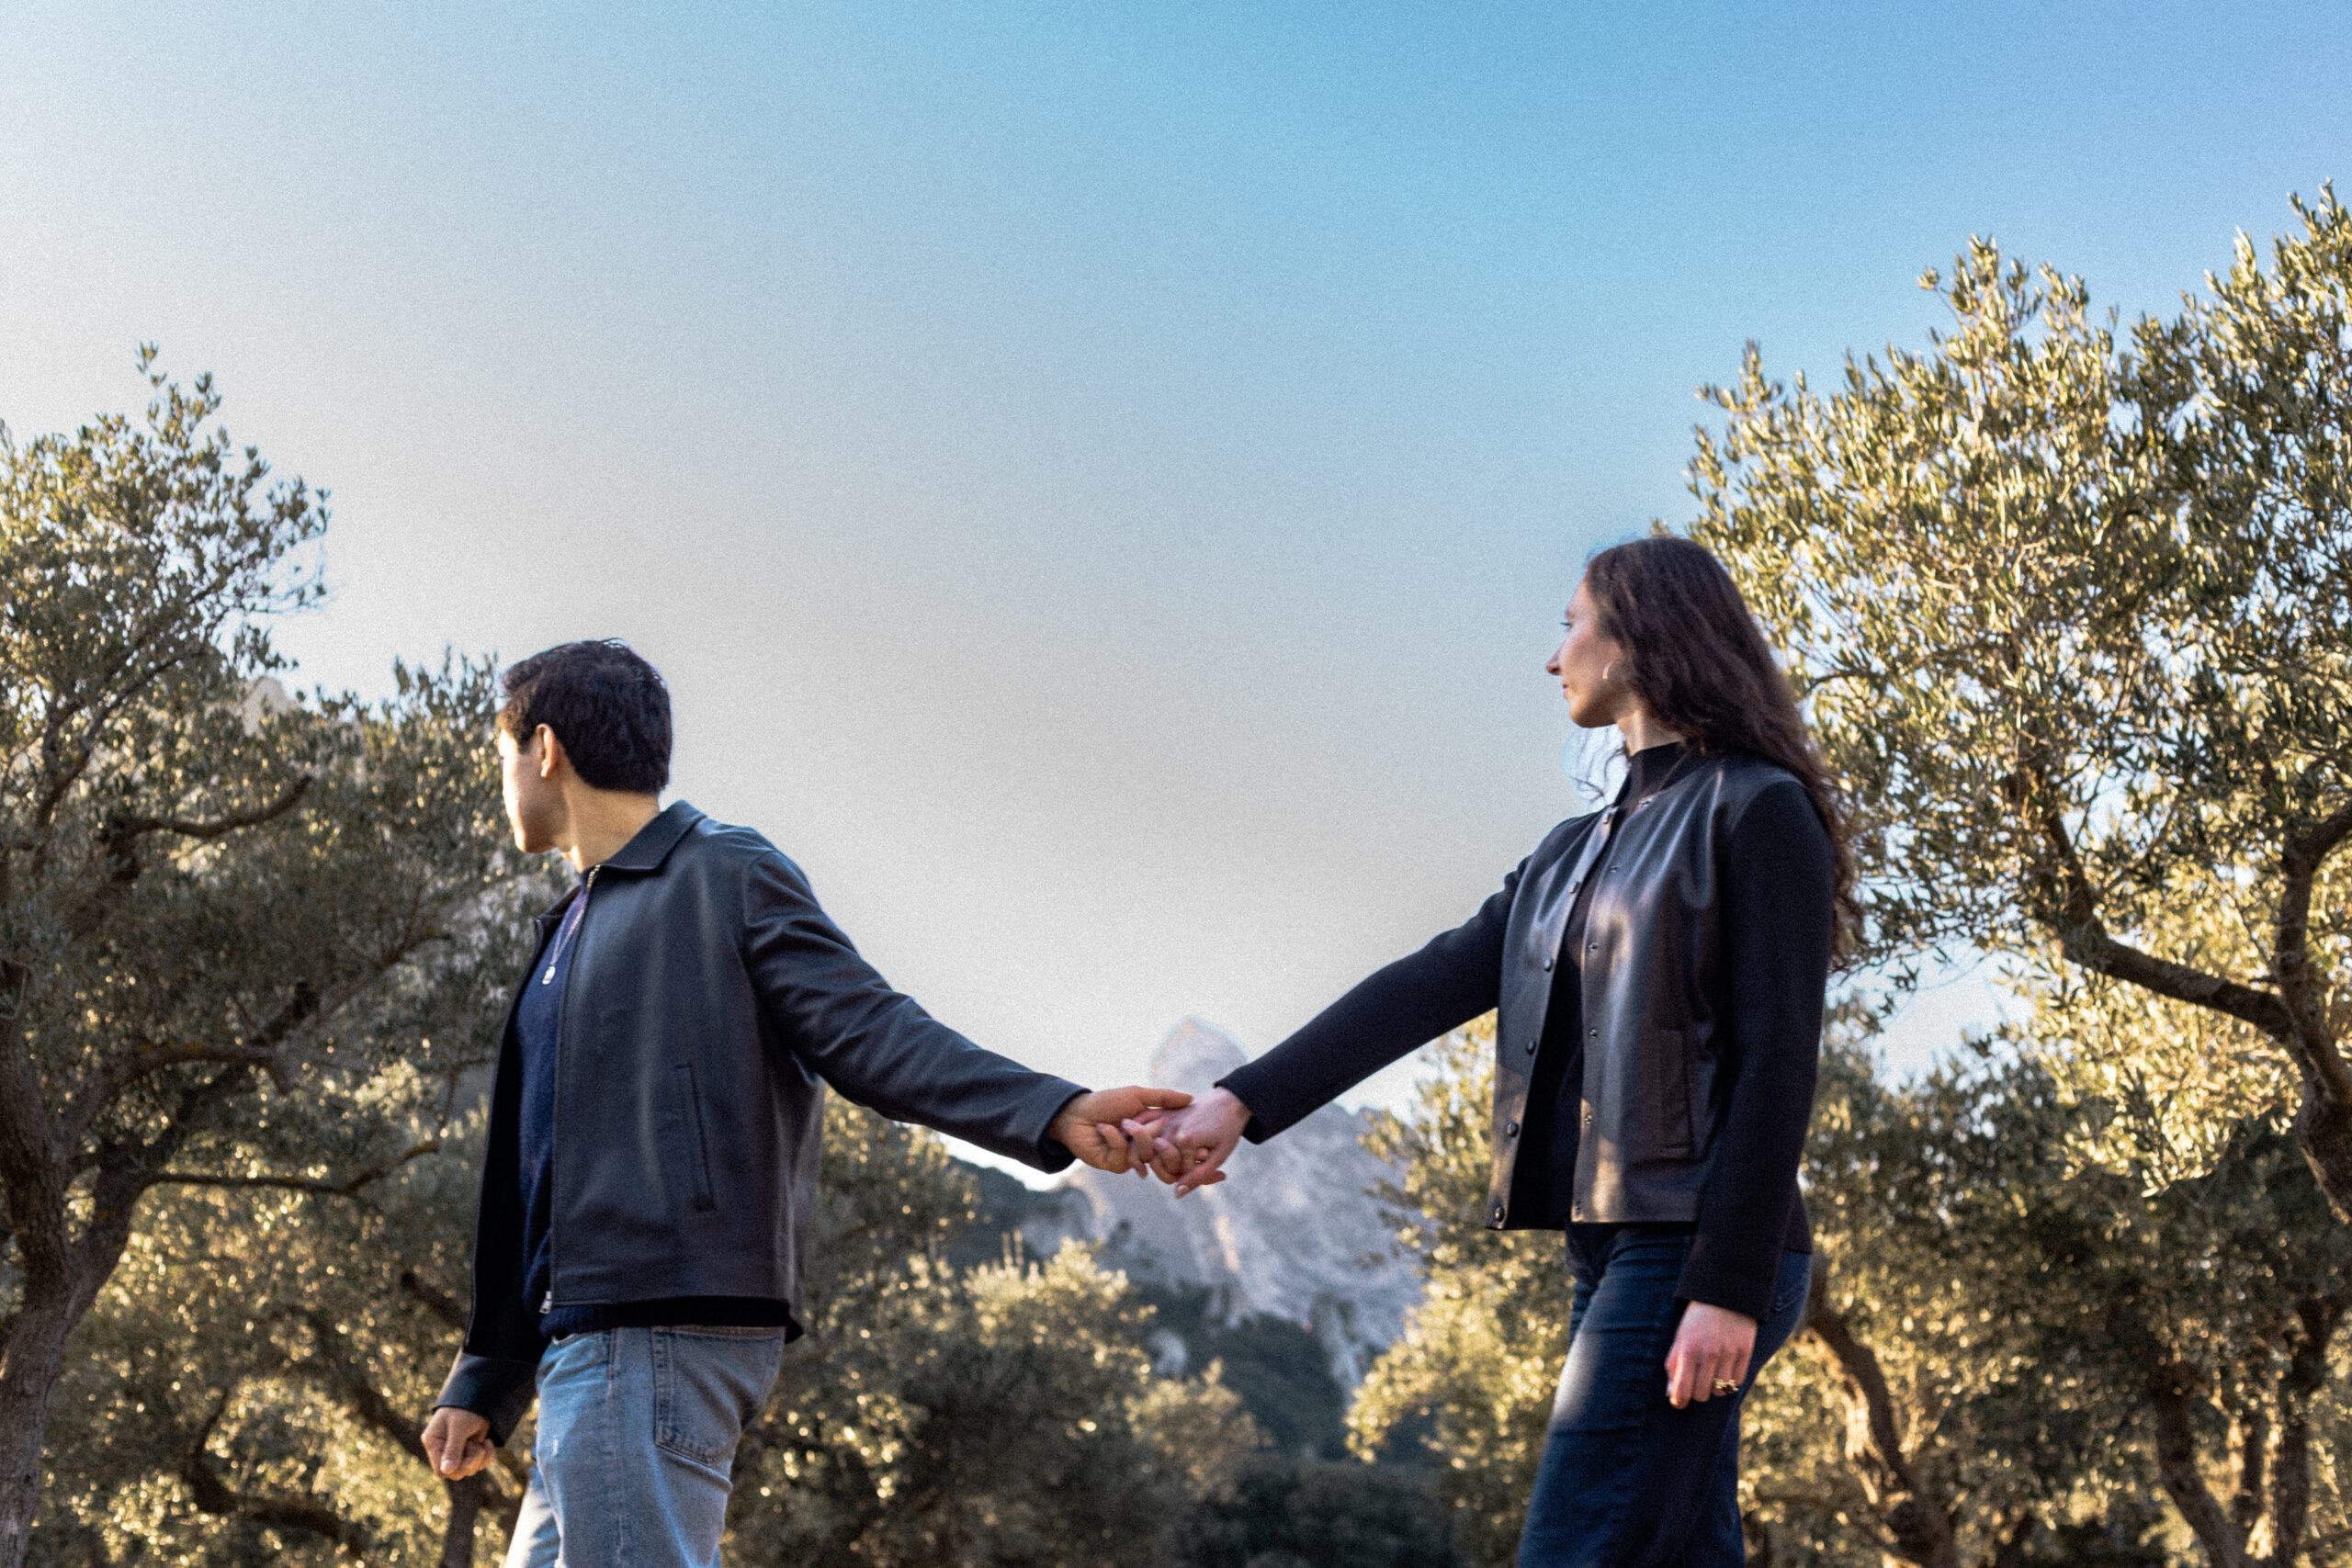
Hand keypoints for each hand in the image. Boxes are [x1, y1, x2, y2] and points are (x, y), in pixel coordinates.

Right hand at [422, 1406, 494, 1477]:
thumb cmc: (466, 1408)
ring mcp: (457, 1451)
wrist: (481, 1395)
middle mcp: (443, 1450)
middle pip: (456, 1473)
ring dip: (479, 1457)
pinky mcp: (470, 1450)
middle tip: (474, 1445)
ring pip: (468, 1470)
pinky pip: (478, 1464)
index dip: (455, 1468)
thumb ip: (453, 1449)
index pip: (440, 1471)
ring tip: (479, 1441)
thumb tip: (446, 1471)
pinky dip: (486, 1456)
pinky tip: (487, 1442)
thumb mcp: (459, 1426)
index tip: (465, 1452)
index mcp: (434, 1443)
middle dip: (470, 1462)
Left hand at [1052, 1086, 1193, 1175]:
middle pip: (1165, 1151)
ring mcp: (1131, 1157)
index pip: (1176, 1139)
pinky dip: (1115, 1139)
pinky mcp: (1116, 1165)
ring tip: (1122, 1123)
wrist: (1077, 1113)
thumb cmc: (1107, 1101)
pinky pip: (1125, 1157)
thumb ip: (1164, 1098)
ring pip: (1147, 1155)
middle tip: (1141, 1122)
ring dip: (1135, 1136)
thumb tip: (1191, 1098)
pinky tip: (1103, 1128)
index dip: (1184, 1139)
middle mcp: (1146, 1145)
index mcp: (1154, 1129)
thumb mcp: (1138, 1095)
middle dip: (1154, 1135)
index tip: (1194, 1136)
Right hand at [1126, 1086, 1251, 1196]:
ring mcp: (1167, 1117)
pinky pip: (1144, 1118)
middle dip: (1167, 1168)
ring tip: (1159, 1157)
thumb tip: (1176, 1193)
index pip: (1173, 1172)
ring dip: (1148, 1152)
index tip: (1199, 1167)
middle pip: (1155, 1160)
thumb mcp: (1218, 1157)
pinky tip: (1137, 1136)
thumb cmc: (1228, 1130)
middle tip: (1181, 1167)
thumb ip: (1197, 1177)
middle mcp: (1172, 1129)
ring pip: (1145, 1142)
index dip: (1186, 1176)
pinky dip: (1137, 1126)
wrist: (1231, 1102)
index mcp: (1186, 1141)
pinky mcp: (1166, 1110)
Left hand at [1664, 1301, 1756, 1407]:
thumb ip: (1674, 1365)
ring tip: (1712, 1374)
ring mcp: (1728, 1353)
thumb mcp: (1680, 1337)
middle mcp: (1708, 1353)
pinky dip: (1730, 1381)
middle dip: (1697, 1392)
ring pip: (1720, 1391)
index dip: (1679, 1400)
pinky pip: (1737, 1382)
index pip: (1682, 1390)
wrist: (1725, 1294)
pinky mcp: (1745, 1352)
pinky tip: (1725, 1369)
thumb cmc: (1697, 1319)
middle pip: (1701, 1395)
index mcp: (1688, 1349)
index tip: (1679, 1401)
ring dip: (1714, 1387)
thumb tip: (1671, 1394)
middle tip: (1697, 1382)